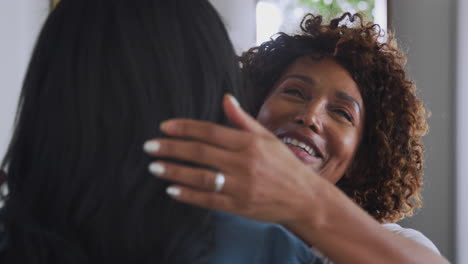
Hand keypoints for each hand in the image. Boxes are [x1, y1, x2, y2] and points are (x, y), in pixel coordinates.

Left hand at [143, 94, 325, 226]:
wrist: (305, 198)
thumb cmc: (284, 164)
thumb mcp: (266, 138)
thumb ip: (242, 120)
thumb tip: (225, 98)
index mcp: (249, 143)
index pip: (210, 131)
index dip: (184, 128)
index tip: (164, 127)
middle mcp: (244, 163)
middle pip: (200, 153)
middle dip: (172, 148)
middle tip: (149, 147)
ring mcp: (241, 186)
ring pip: (201, 177)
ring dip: (175, 172)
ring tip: (154, 167)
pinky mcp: (239, 206)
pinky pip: (209, 200)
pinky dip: (189, 195)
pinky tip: (172, 190)